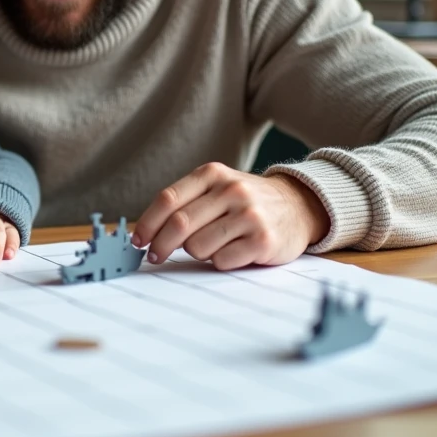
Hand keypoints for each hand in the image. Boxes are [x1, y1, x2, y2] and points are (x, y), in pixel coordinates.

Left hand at [132, 163, 330, 270]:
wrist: (298, 206)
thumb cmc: (246, 201)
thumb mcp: (217, 187)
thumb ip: (186, 203)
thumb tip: (146, 232)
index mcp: (213, 174)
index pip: (168, 199)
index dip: (148, 223)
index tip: (138, 240)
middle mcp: (231, 191)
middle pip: (179, 225)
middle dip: (161, 245)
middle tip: (156, 256)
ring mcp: (249, 215)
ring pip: (198, 246)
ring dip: (197, 253)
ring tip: (212, 245)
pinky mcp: (263, 241)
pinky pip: (222, 261)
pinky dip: (220, 262)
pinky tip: (232, 252)